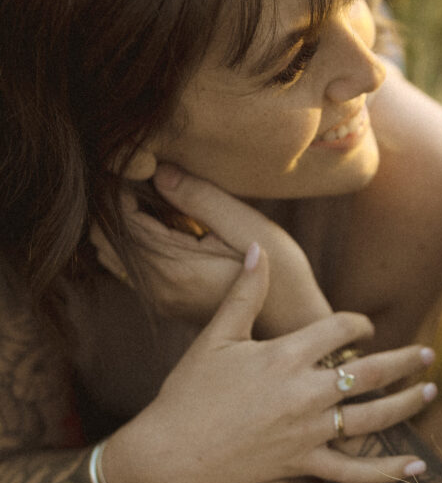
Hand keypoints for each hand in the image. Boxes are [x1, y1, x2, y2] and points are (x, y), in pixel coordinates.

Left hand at [92, 164, 329, 332]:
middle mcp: (157, 289)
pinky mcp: (164, 300)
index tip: (145, 161)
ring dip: (127, 220)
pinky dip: (137, 238)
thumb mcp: (248, 228)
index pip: (122, 219)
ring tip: (160, 197)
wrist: (293, 322)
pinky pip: (129, 264)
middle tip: (150, 174)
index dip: (124, 185)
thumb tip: (158, 171)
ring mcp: (158, 299)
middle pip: (106, 236)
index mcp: (174, 270)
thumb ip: (200, 199)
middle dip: (119, 201)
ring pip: (111, 251)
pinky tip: (169, 222)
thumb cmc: (281, 274)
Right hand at [104, 247, 435, 482]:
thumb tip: (257, 247)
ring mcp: (307, 432)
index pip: (341, 328)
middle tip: (428, 354)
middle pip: (371, 372)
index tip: (363, 325)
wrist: (169, 453)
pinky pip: (353, 470)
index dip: (358, 323)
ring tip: (431, 391)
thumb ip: (245, 292)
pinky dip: (387, 471)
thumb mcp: (216, 336)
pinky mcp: (302, 464)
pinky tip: (417, 468)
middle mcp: (304, 393)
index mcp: (285, 355)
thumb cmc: (188, 391)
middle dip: (404, 361)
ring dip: (407, 404)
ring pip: (372, 417)